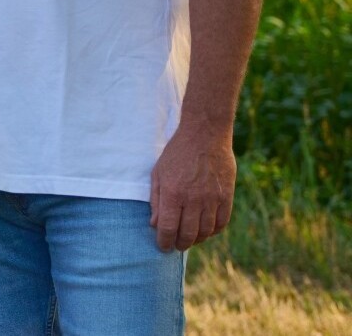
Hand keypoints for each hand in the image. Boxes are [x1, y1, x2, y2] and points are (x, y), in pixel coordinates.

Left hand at [149, 123, 236, 251]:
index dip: (164, 241)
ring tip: (189, 239)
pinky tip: (206, 230)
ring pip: (206, 232)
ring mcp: (212, 199)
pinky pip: (221, 223)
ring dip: (196, 240)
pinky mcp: (226, 197)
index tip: (162, 246)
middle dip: (180, 244)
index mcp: (173, 193)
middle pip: (188, 234)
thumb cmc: (177, 154)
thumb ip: (156, 200)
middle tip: (175, 245)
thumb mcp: (158, 173)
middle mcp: (193, 199)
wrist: (205, 136)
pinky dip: (213, 231)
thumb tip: (155, 224)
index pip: (168, 228)